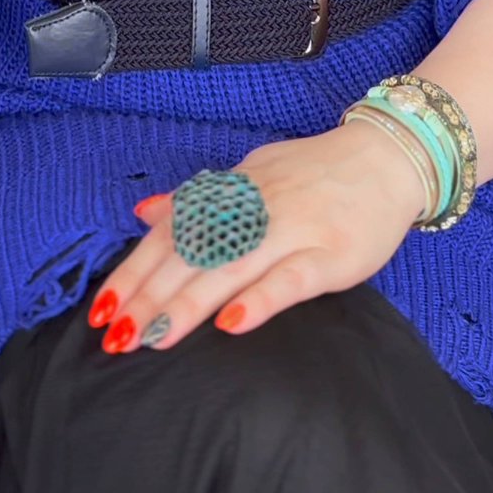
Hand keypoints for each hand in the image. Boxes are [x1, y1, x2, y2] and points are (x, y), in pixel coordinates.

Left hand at [87, 119, 425, 353]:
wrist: (388, 156)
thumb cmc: (316, 172)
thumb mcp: (253, 173)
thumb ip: (200, 198)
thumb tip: (144, 211)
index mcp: (234, 190)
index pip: (174, 232)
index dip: (137, 270)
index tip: (104, 308)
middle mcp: (256, 207)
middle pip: (193, 252)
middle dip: (150, 295)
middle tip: (116, 336)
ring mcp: (293, 230)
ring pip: (232, 267)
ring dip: (189, 303)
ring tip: (153, 335)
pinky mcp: (331, 254)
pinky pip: (290, 278)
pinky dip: (259, 299)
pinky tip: (231, 323)